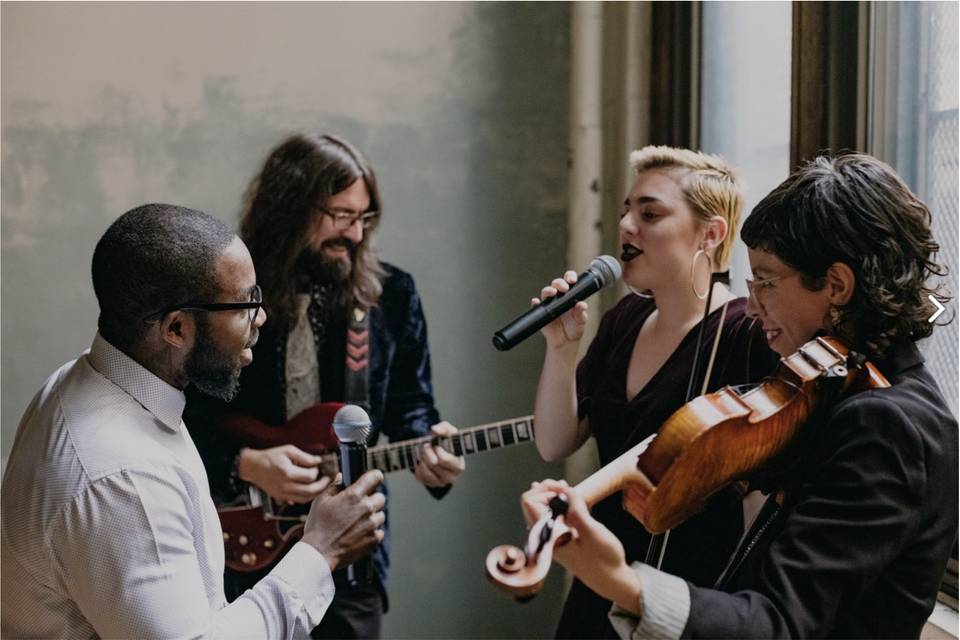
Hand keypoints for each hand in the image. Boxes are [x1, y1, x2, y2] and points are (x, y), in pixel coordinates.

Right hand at [237, 445, 329, 503]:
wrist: (254, 467)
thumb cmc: (270, 457)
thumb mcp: (288, 450)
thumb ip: (304, 457)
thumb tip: (318, 461)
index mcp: (287, 472)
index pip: (309, 476)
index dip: (317, 471)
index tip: (317, 466)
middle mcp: (285, 486)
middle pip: (310, 491)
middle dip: (322, 485)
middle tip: (327, 478)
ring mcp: (283, 494)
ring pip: (305, 499)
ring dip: (317, 493)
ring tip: (322, 485)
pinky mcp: (282, 498)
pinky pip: (299, 501)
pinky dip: (308, 497)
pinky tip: (312, 490)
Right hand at [301, 469, 385, 570]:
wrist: (319, 553)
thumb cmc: (317, 526)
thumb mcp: (321, 501)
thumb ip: (334, 487)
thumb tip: (341, 477)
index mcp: (354, 495)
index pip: (375, 477)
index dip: (374, 477)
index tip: (372, 481)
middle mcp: (367, 508)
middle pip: (381, 497)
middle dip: (371, 500)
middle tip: (358, 508)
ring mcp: (372, 524)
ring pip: (381, 515)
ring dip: (372, 517)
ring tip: (356, 524)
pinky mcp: (374, 539)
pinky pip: (380, 531)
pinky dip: (372, 532)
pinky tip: (358, 534)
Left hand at [413, 422, 465, 486]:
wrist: (438, 451)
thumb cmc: (446, 441)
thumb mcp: (447, 431)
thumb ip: (443, 428)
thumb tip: (434, 429)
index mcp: (458, 466)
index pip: (444, 460)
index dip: (437, 450)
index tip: (436, 444)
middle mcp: (452, 477)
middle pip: (433, 464)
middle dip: (427, 452)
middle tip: (427, 446)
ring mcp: (440, 482)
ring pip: (425, 471)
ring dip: (422, 459)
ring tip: (424, 453)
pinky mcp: (430, 484)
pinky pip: (419, 476)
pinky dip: (418, 467)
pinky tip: (423, 461)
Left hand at [521, 480, 640, 613]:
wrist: (611, 580)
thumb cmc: (604, 560)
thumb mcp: (593, 531)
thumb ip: (576, 510)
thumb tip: (565, 491)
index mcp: (549, 536)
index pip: (530, 503)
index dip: (545, 490)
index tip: (563, 488)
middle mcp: (546, 537)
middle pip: (532, 503)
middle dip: (547, 490)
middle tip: (565, 487)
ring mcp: (551, 538)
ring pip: (540, 509)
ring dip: (552, 496)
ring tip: (567, 490)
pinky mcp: (559, 538)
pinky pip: (549, 517)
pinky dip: (556, 505)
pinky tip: (566, 499)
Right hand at [533, 271, 588, 348]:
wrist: (566, 342)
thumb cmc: (574, 328)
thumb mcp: (581, 320)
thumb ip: (581, 312)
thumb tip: (582, 304)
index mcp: (570, 295)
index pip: (568, 281)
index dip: (570, 277)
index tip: (572, 280)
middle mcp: (558, 297)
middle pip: (556, 284)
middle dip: (559, 283)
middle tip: (564, 288)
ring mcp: (549, 304)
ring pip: (546, 292)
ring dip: (548, 291)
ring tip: (552, 293)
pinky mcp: (541, 313)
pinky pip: (536, 306)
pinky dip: (535, 303)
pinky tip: (536, 302)